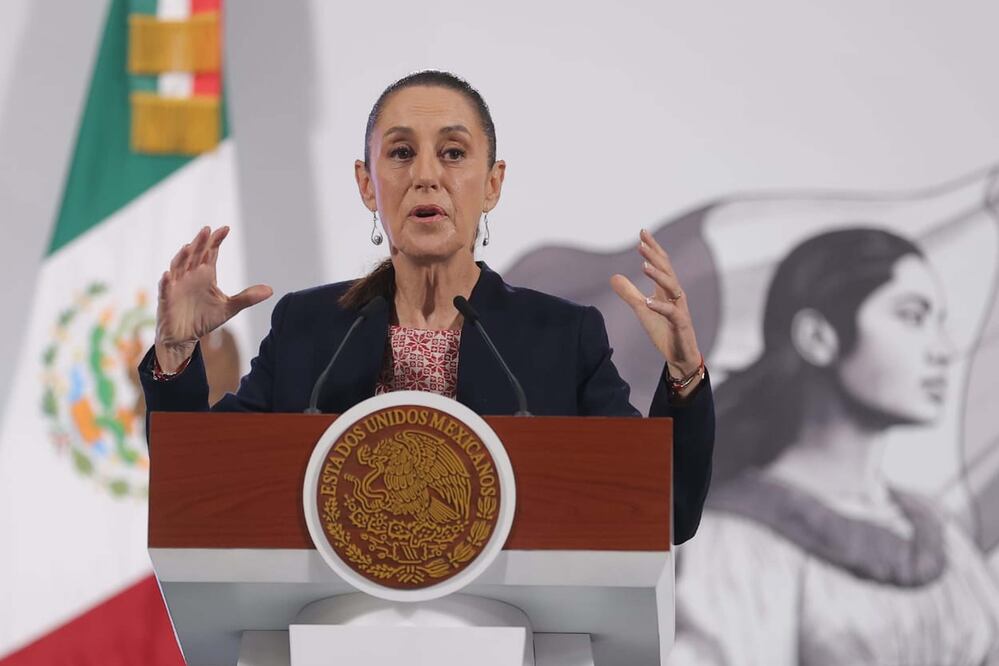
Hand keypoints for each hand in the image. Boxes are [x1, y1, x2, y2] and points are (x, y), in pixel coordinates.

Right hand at [155, 226, 271, 371]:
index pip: (210, 253)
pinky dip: (165, 281)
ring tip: (188, 247)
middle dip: (199, 243)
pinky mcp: (166, 299)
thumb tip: (271, 290)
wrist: (185, 337)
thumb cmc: (204, 318)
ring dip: (181, 257)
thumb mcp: (229, 308)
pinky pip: (164, 289)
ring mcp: (176, 286)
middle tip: (207, 230)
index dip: (216, 241)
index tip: (226, 229)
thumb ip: (247, 297)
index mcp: (205, 274)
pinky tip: (166, 275)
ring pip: (177, 267)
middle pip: (194, 255)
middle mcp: (190, 276)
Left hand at [611, 229, 702, 392]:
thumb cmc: (664, 330)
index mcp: (667, 290)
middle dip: (655, 256)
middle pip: (667, 271)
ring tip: (644, 266)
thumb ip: (629, 293)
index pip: (661, 264)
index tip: (642, 232)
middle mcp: (676, 295)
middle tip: (641, 243)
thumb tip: (613, 277)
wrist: (680, 355)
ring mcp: (680, 309)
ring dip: (658, 276)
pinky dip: (660, 307)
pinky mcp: (680, 325)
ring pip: (672, 287)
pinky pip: (672, 313)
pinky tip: (647, 302)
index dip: (652, 248)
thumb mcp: (642, 309)